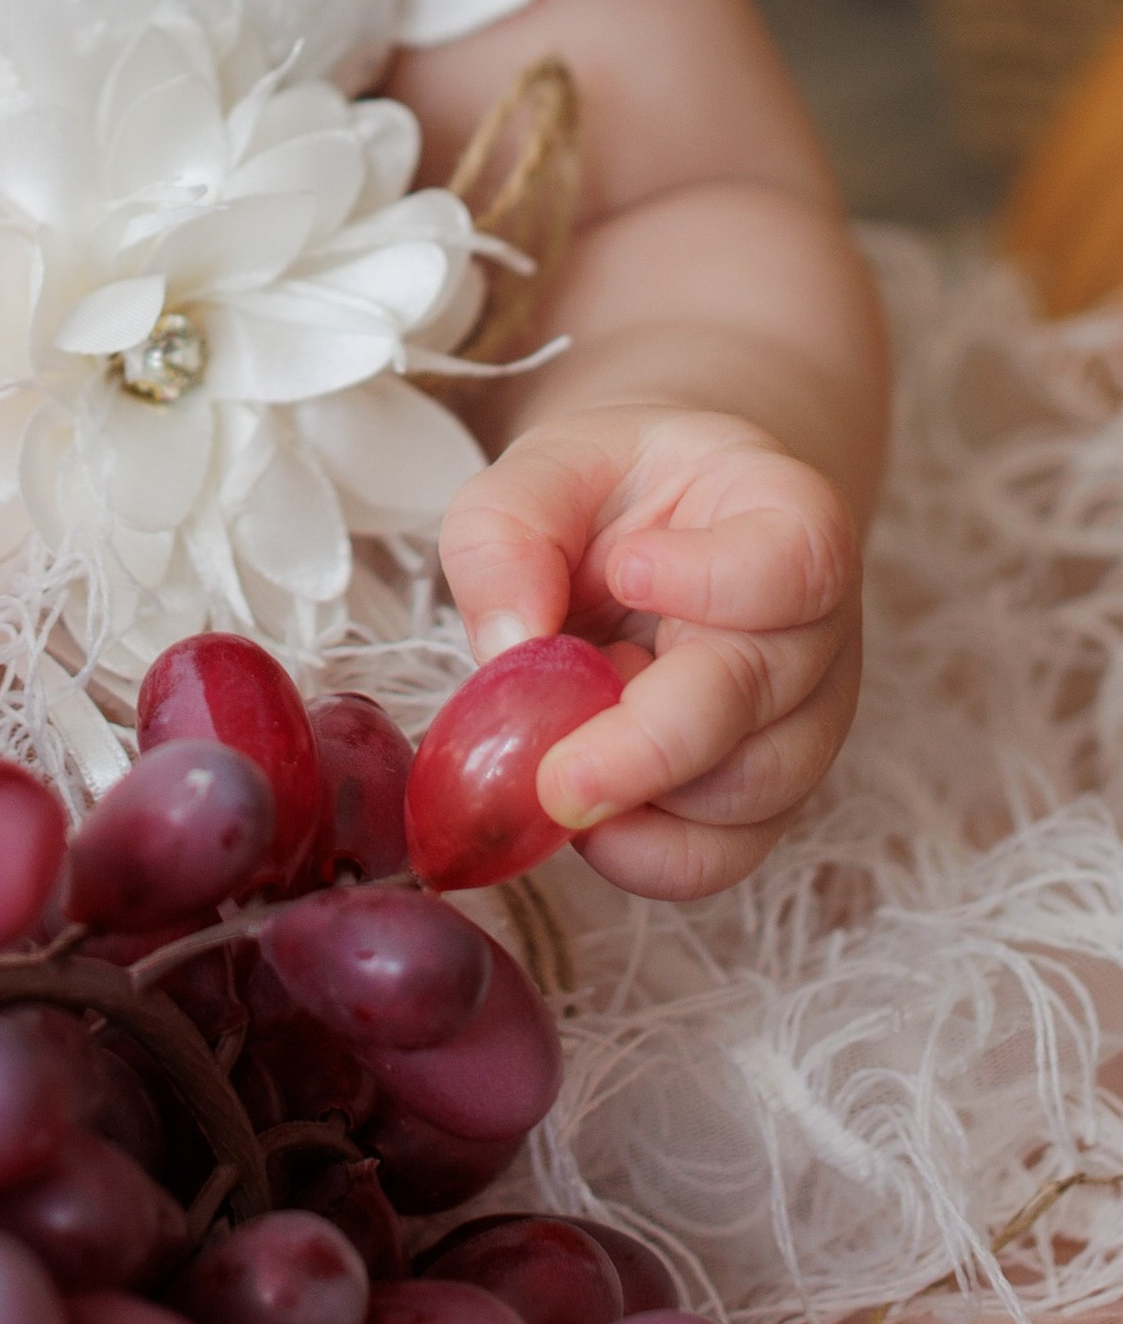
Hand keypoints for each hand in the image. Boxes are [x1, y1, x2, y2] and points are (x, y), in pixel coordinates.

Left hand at [439, 403, 860, 899]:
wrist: (654, 532)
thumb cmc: (610, 495)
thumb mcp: (546, 469)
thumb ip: (509, 531)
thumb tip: (508, 642)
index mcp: (787, 517)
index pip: (793, 562)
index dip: (715, 580)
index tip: (626, 572)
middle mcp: (816, 628)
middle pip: (757, 697)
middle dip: (651, 744)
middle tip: (557, 776)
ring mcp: (802, 720)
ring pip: (744, 792)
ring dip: (638, 796)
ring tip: (555, 752)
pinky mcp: (764, 795)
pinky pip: (722, 853)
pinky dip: (643, 854)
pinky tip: (584, 820)